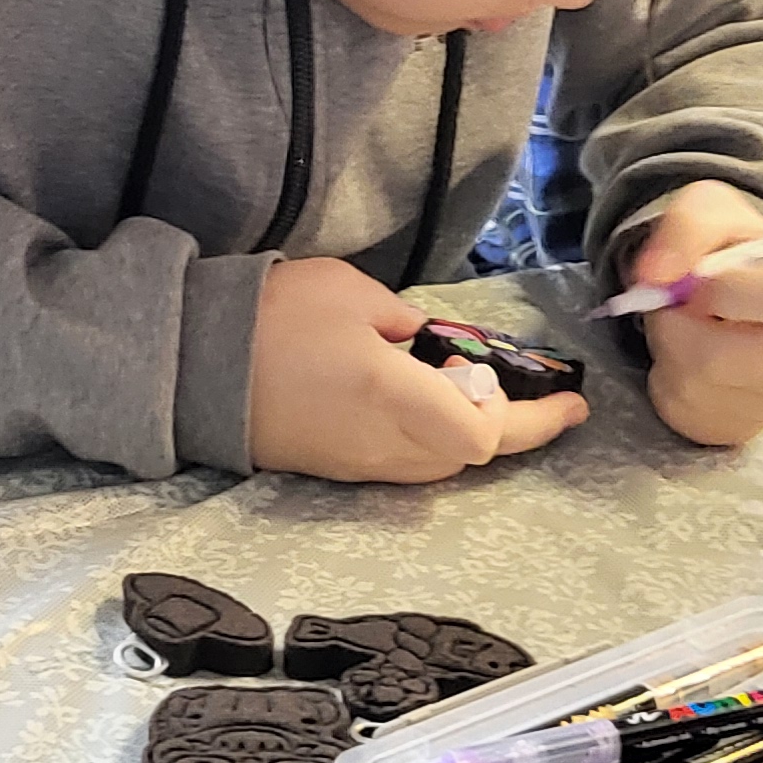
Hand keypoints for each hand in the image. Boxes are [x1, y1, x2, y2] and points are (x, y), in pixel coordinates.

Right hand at [243, 258, 584, 483]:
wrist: (193, 364)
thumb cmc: (274, 317)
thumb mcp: (353, 293)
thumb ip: (408, 322)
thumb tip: (435, 347)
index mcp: (396, 398)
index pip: (486, 435)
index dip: (533, 421)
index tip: (569, 400)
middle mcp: (385, 445)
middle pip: (471, 457)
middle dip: (510, 428)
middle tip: (532, 393)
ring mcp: (360, 464)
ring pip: (441, 467)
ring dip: (470, 436)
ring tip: (474, 391)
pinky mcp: (336, 469)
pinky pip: (405, 465)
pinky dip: (433, 441)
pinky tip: (426, 404)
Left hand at [620, 182, 762, 448]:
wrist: (735, 295)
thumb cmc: (733, 250)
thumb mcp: (713, 210)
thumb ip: (686, 226)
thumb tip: (653, 276)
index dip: (724, 286)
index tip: (697, 277)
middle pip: (721, 354)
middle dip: (681, 321)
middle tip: (684, 300)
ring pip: (694, 378)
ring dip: (669, 340)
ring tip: (688, 321)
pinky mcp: (739, 426)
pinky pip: (681, 403)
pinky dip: (666, 371)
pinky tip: (688, 351)